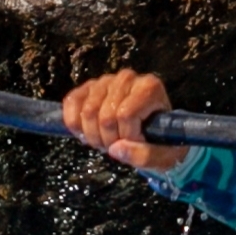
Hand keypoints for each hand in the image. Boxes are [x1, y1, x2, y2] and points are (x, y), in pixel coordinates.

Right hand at [62, 69, 187, 172]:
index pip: (126, 115)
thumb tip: (116, 149)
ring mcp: (106, 81)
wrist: (152, 133)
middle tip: (116, 146)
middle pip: (105, 116)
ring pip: (88, 111)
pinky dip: (73, 122)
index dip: (127, 137)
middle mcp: (128, 78)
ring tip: (104, 141)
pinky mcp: (89, 87)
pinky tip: (84, 132)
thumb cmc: (161, 142)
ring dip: (92, 135)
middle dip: (108, 140)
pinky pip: (72, 101)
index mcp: (150, 88)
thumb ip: (145, 155)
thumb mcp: (164, 156)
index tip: (136, 143)